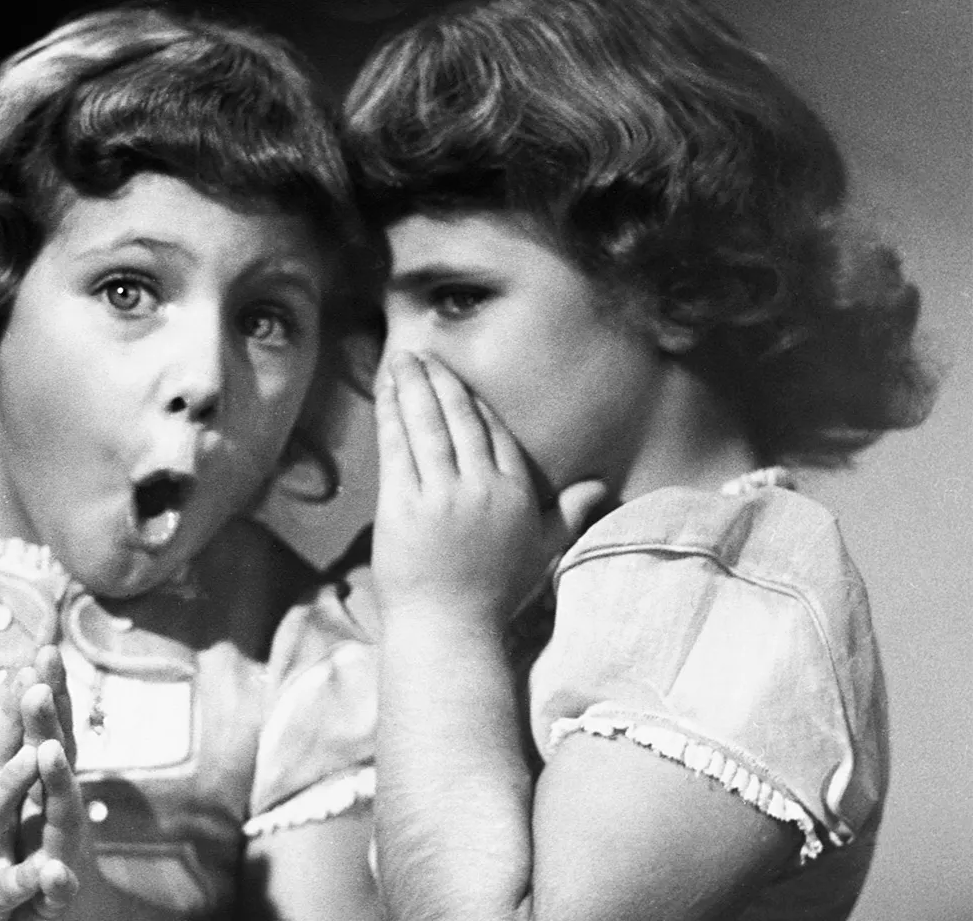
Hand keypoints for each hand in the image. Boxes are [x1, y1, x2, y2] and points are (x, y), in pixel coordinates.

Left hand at [372, 351, 606, 630]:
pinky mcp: (403, 505)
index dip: (472, 401)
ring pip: (427, 425)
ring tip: (401, 360)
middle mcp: (481, 488)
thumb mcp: (541, 553)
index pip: (494, 432)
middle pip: (459, 419)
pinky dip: (391, 414)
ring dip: (413, 386)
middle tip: (422, 354)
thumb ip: (568, 515)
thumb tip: (598, 487)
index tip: (457, 379)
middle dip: (440, 381)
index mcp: (515, 494)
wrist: (448, 630)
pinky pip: (396, 447)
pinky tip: (386, 393)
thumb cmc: (493, 596)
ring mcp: (441, 496)